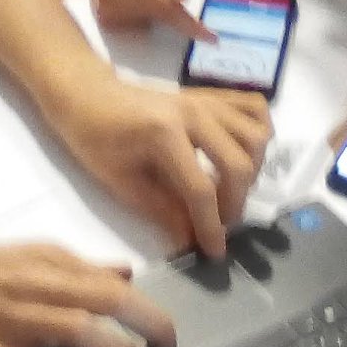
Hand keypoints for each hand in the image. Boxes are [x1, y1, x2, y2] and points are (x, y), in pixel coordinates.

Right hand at [0, 240, 176, 346]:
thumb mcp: (23, 255)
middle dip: (147, 323)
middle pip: (106, 299)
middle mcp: (33, 284)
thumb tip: (125, 273)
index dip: (145, 304)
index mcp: (45, 260)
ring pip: (77, 332)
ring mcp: (10, 320)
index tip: (164, 331)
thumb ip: (75, 267)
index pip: (108, 278)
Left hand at [50, 74, 272, 257]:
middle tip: (218, 224)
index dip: (211, 226)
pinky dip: (258, 131)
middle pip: (238, 164)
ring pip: (255, 136)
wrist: (88, 94)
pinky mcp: (210, 95)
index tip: (214, 252)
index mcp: (164, 133)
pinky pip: (253, 107)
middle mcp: (193, 112)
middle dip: (234, 204)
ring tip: (227, 190)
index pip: (201, 189)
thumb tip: (191, 240)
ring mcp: (205, 100)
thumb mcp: (120, 182)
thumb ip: (161, 210)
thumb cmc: (95, 138)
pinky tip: (242, 153)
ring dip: (250, 171)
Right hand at [82, 0, 211, 40]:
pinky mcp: (101, 16)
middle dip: (168, 7)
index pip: (167, 8)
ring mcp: (105, 8)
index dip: (191, 26)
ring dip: (152, 10)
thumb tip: (181, 0)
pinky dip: (139, 14)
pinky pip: (133, 26)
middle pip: (158, 17)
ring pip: (147, 24)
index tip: (212, 39)